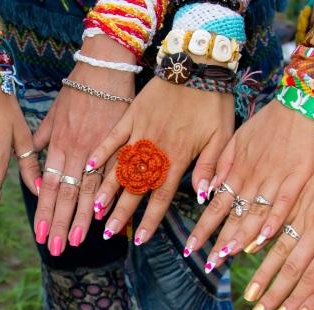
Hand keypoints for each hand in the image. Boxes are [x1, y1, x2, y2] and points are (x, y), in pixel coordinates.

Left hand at [33, 55, 132, 253]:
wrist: (105, 66)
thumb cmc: (76, 90)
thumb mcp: (51, 116)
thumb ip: (39, 145)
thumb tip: (30, 174)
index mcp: (59, 145)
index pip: (48, 187)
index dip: (45, 213)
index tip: (41, 236)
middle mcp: (78, 151)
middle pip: (67, 194)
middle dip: (61, 224)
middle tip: (57, 249)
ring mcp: (101, 149)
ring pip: (90, 191)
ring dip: (84, 218)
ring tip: (78, 242)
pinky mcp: (122, 145)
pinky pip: (115, 177)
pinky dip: (111, 198)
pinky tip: (108, 217)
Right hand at [89, 77, 232, 244]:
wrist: (198, 64)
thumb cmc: (213, 101)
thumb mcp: (222, 136)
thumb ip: (210, 167)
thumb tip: (203, 197)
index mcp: (178, 156)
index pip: (161, 196)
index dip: (150, 219)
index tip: (139, 239)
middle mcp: (156, 148)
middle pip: (136, 187)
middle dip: (122, 213)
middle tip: (108, 234)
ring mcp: (140, 132)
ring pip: (121, 166)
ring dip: (108, 189)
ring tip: (96, 209)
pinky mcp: (131, 115)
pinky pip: (113, 136)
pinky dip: (102, 152)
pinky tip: (91, 167)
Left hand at [187, 101, 313, 272]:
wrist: (299, 103)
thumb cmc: (268, 123)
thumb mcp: (236, 140)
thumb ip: (221, 166)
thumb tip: (206, 191)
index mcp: (237, 173)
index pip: (216, 207)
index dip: (204, 229)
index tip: (191, 249)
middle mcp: (251, 180)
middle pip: (232, 216)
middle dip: (219, 241)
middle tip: (207, 263)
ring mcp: (273, 179)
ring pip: (253, 212)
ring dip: (240, 236)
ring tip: (226, 256)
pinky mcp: (297, 176)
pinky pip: (283, 201)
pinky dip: (274, 218)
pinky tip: (264, 237)